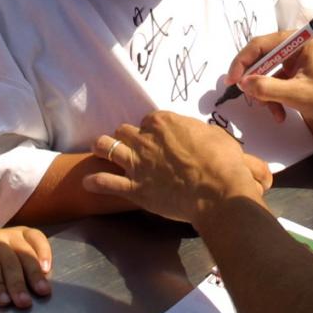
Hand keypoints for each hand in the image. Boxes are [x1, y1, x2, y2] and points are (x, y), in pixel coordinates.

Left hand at [0, 227, 52, 307]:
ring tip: (42, 291)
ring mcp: (12, 233)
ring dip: (35, 272)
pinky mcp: (26, 233)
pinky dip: (45, 252)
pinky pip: (38, 238)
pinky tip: (48, 270)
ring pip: (26, 251)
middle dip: (18, 282)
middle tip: (24, 303)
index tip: (4, 302)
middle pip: (10, 260)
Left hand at [82, 112, 265, 222]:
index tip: (158, 139)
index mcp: (165, 123)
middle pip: (125, 130)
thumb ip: (199, 133)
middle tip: (133, 147)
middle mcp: (146, 139)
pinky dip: (95, 181)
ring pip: (106, 147)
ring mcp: (137, 163)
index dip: (152, 130)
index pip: (149, 120)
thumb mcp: (217, 137)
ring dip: (103, 148)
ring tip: (102, 152)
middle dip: (128, 137)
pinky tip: (89, 182)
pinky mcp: (134, 188)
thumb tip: (199, 137)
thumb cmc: (224, 163)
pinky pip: (105, 182)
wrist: (218, 192)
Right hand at [226, 32, 312, 126]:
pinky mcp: (304, 71)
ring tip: (273, 113)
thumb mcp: (296, 94)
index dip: (241, 63)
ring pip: (271, 73)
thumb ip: (266, 87)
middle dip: (255, 82)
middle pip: (264, 58)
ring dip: (267, 93)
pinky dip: (277, 96)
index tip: (231, 81)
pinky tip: (280, 113)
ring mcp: (301, 58)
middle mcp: (299, 45)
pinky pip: (281, 80)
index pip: (260, 45)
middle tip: (248, 98)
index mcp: (299, 41)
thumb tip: (243, 83)